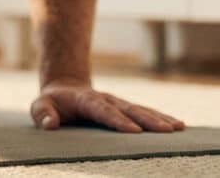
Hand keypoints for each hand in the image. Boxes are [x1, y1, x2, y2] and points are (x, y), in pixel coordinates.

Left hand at [30, 79, 185, 132]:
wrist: (65, 88)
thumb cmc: (52, 102)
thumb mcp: (40, 105)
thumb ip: (43, 113)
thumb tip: (50, 124)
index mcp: (86, 100)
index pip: (103, 110)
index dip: (118, 120)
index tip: (134, 131)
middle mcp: (106, 99)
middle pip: (129, 109)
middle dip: (148, 120)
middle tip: (166, 131)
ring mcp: (118, 103)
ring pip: (141, 109)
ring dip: (160, 118)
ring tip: (178, 127)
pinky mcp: (126, 108)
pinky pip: (146, 112)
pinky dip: (162, 118)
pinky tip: (179, 126)